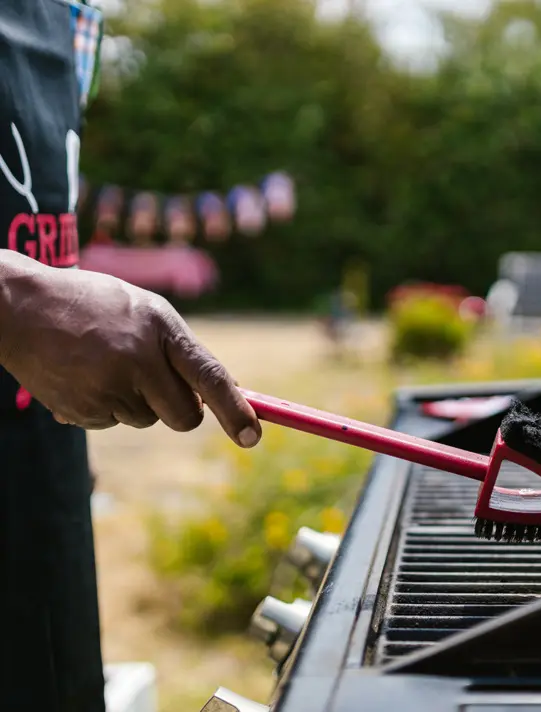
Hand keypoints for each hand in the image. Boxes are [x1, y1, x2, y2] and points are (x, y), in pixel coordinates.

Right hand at [0, 251, 261, 446]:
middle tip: (157, 383)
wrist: (20, 307)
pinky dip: (107, 405)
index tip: (253, 437)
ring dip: (137, 401)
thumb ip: (182, 350)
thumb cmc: (95, 305)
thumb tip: (225, 390)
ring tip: (106, 363)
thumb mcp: (146, 311)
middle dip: (180, 410)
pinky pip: (113, 421)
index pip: (209, 376)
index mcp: (160, 328)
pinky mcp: (82, 410)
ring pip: (147, 419)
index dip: (235, 410)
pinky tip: (85, 375)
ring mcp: (107, 388)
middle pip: (183, 417)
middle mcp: (137, 361)